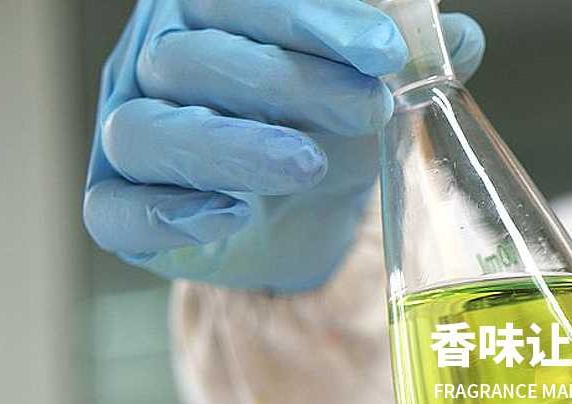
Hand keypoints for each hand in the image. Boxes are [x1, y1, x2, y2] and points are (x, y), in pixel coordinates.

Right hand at [84, 0, 484, 291]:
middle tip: (367, 109)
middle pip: (193, 58)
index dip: (312, 18)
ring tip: (307, 164)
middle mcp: (155, 63)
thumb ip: (408, 56)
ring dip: (230, 146)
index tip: (384, 50)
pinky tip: (229, 215)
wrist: (297, 214)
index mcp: (210, 12)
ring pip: (144, 130)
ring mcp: (128, 135)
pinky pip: (113, 210)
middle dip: (287, 80)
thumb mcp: (370, 84)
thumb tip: (458, 37)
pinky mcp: (119, 208)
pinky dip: (166, 214)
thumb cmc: (324, 123)